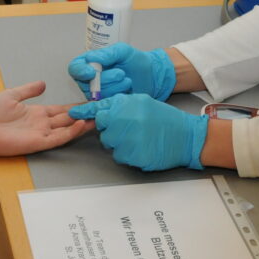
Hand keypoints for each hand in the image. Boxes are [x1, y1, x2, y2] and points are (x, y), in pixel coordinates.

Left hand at [0, 80, 92, 166]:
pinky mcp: (38, 143)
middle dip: (84, 114)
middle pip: (68, 119)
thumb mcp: (12, 95)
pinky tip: (82, 124)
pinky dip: (71, 132)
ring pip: (67, 128)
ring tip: (99, 117)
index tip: (89, 101)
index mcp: (36, 113)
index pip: (60, 110)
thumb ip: (28, 90)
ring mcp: (41, 133)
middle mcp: (42, 123)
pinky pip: (58, 138)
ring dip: (82, 123)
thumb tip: (43, 83)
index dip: (75, 106)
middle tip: (102, 109)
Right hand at [67, 44, 174, 100]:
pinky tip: (127, 89)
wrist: (150, 75)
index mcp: (89, 63)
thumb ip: (107, 53)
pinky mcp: (106, 103)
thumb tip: (91, 59)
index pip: (75, 68)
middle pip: (86, 83)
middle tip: (121, 73)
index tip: (92, 72)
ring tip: (127, 80)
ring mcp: (97, 93)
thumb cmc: (135, 61)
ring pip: (98, 94)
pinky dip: (118, 95)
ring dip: (114, 87)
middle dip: (105, 79)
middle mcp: (89, 79)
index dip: (80, 71)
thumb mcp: (122, 51)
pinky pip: (106, 102)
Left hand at [69, 94, 206, 171]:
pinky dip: (128, 154)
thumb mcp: (142, 102)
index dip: (84, 113)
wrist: (186, 136)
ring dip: (119, 143)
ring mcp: (128, 138)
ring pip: (110, 143)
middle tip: (128, 129)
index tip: (72, 115)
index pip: (98, 109)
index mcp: (126, 105)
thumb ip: (120, 104)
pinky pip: (120, 156)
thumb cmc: (164, 119)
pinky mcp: (133, 155)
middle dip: (111, 129)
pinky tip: (141, 148)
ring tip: (138, 138)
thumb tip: (100, 109)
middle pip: (103, 128)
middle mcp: (125, 120)